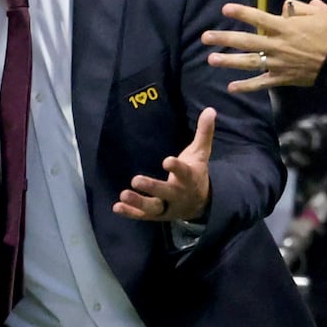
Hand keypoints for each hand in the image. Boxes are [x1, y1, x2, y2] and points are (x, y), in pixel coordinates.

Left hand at [114, 107, 214, 222]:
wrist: (200, 204)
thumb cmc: (196, 173)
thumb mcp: (201, 153)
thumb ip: (204, 133)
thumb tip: (210, 109)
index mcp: (189, 178)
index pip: (184, 172)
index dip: (176, 167)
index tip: (167, 161)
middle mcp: (178, 194)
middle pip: (166, 192)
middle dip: (152, 187)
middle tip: (136, 180)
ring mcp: (167, 207)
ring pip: (154, 207)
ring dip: (138, 202)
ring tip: (124, 195)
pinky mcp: (157, 215)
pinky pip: (143, 216)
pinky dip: (130, 213)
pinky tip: (117, 207)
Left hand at [201, 0, 326, 91]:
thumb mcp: (319, 14)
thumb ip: (298, 9)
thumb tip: (282, 8)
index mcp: (285, 27)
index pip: (257, 18)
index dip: (241, 12)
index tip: (225, 9)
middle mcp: (277, 45)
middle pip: (246, 41)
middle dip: (224, 39)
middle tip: (205, 37)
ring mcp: (278, 64)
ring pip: (249, 62)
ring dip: (228, 61)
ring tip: (211, 59)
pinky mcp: (283, 78)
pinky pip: (261, 83)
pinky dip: (246, 86)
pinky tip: (231, 87)